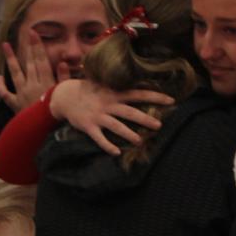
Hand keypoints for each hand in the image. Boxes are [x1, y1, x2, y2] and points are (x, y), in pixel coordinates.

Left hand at [0, 27, 58, 111]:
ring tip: (5, 46)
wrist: (42, 131)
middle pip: (30, 63)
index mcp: (45, 82)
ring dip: (10, 59)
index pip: (41, 60)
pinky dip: (1, 86)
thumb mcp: (64, 96)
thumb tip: (62, 61)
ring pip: (15, 73)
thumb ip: (63, 79)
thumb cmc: (58, 115)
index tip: (34, 33)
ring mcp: (22, 93)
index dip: (38, 46)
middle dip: (28, 48)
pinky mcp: (15, 104)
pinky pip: (6, 94)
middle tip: (25, 34)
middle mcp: (32, 84)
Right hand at [50, 80, 172, 155]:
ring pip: (116, 126)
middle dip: (145, 119)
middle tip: (159, 126)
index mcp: (114, 92)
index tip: (171, 100)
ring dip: (129, 134)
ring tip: (140, 142)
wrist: (64, 96)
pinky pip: (99, 138)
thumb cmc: (88, 90)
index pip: (138, 93)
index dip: (155, 96)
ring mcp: (98, 115)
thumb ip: (120, 86)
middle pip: (130, 112)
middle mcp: (108, 103)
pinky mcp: (88, 126)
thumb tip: (141, 84)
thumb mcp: (104, 83)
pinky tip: (117, 152)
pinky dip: (107, 145)